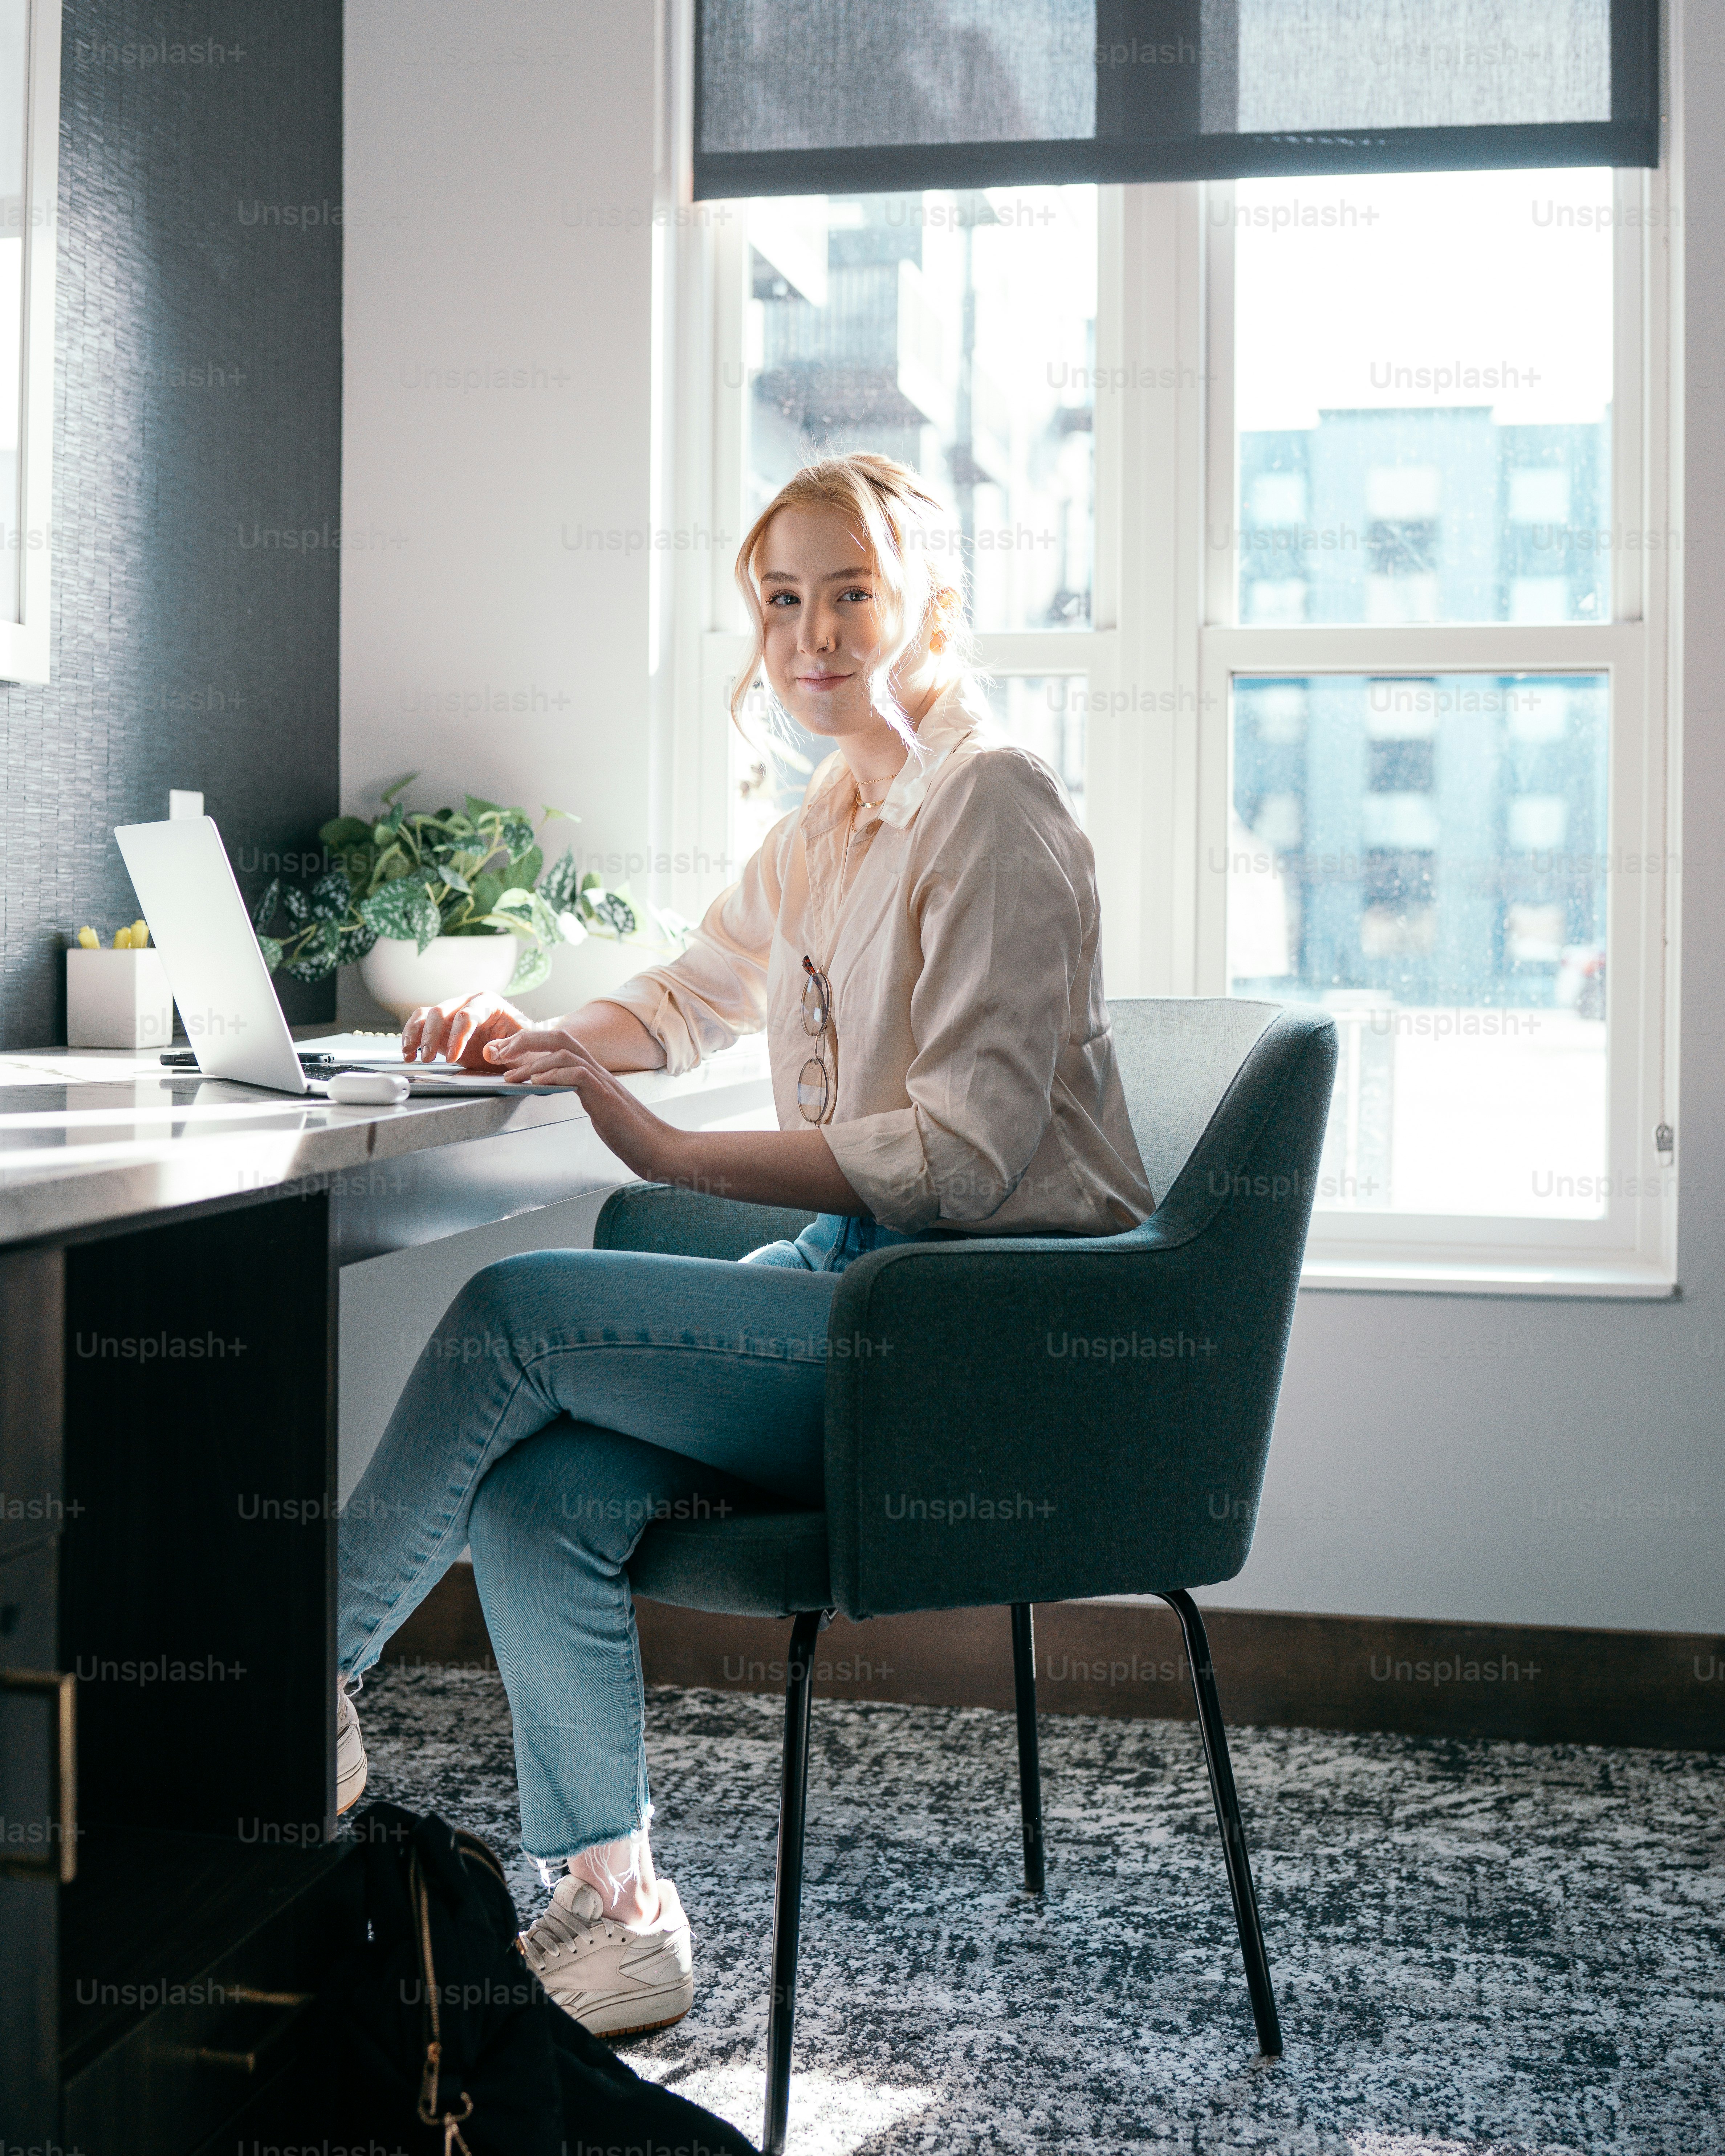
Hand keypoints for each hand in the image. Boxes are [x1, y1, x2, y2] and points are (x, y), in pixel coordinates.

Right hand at [401, 991, 526, 1068]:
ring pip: (426, 1016)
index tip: (453, 1058)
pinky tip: (409, 1054)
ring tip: (410, 1053)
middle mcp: (467, 1004)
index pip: (468, 1015)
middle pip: (442, 1011)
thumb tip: (488, 1052)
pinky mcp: (442, 1030)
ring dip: (415, 1033)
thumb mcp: (525, 1045)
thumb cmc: (525, 1044)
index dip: (458, 1036)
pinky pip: (421, 1027)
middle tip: (428, 1057)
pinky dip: (412, 1038)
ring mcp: (452, 1016)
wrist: (520, 1051)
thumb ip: (509, 1047)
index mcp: (488, 1003)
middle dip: (431, 1034)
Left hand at [487, 1029, 682, 1181]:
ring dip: (532, 1063)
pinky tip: (538, 1085)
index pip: (561, 1043)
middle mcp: (598, 1071)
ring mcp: (603, 1082)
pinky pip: (577, 1073)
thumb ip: (583, 1094)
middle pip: (560, 1036)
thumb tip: (559, 1089)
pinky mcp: (606, 1097)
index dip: (531, 1043)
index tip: (506, 1054)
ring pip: (564, 1052)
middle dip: (525, 1040)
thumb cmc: (630, 1134)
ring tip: (513, 1077)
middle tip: (500, 1054)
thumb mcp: (599, 1109)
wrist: (658, 1149)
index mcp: (594, 1073)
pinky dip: (554, 1075)